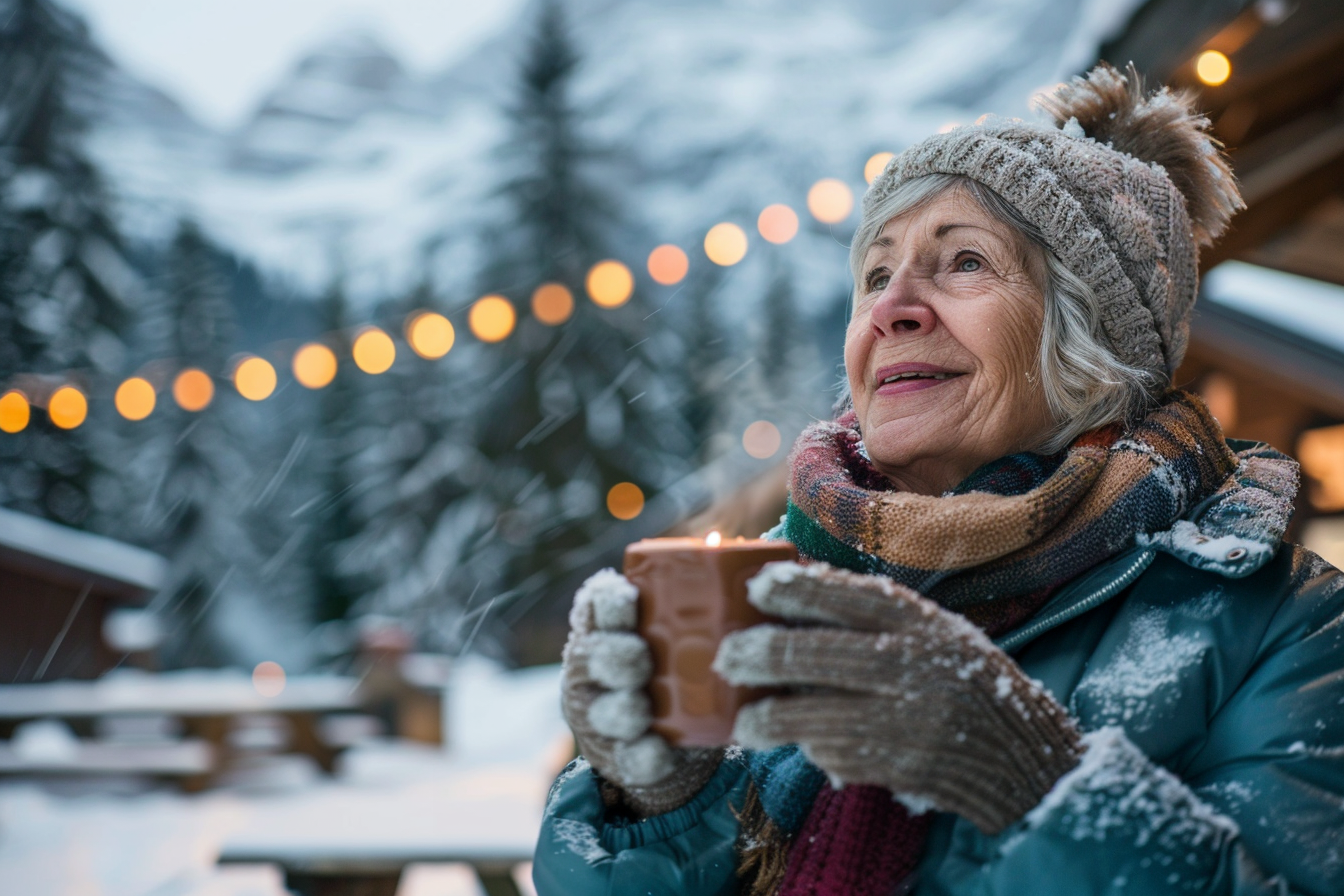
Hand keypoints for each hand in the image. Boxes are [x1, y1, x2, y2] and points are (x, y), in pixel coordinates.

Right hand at [561, 569, 721, 816]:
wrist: (692, 733)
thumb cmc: (695, 660)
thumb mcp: (705, 629)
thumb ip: (725, 599)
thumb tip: (774, 562)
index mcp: (615, 623)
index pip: (599, 601)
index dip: (609, 601)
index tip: (632, 599)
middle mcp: (597, 664)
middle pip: (590, 655)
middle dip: (612, 656)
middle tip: (640, 659)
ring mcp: (601, 711)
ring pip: (598, 709)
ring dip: (619, 708)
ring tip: (640, 710)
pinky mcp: (616, 756)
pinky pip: (624, 758)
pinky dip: (641, 755)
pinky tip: (656, 753)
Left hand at [713, 561, 1082, 833]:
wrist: (1027, 755)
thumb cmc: (962, 681)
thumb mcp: (932, 632)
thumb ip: (875, 617)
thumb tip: (789, 594)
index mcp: (920, 620)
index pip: (848, 593)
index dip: (796, 588)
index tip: (755, 586)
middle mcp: (916, 661)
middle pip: (818, 653)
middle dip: (761, 654)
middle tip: (726, 658)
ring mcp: (912, 715)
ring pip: (818, 713)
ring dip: (772, 718)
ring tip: (746, 723)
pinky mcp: (908, 763)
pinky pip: (843, 754)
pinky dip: (817, 750)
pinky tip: (804, 744)